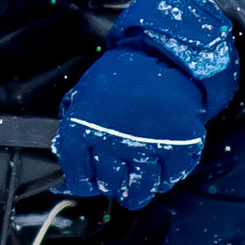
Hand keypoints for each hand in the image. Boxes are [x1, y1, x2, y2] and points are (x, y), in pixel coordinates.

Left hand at [54, 0, 239, 214]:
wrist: (161, 53)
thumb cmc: (121, 75)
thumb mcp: (85, 95)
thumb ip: (75, 131)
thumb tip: (66, 168)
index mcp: (84, 126)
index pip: (78, 175)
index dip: (84, 184)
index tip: (91, 182)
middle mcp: (113, 139)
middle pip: (110, 184)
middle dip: (112, 184)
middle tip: (119, 177)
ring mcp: (147, 144)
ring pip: (140, 189)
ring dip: (138, 191)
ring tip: (139, 183)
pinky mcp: (178, 145)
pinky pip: (170, 178)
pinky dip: (166, 179)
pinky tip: (161, 169)